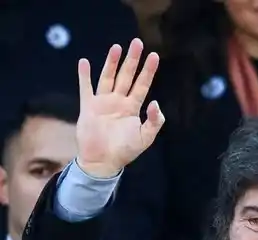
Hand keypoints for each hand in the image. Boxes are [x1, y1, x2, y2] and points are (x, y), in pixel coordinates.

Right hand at [76, 39, 163, 177]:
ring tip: (117, 47)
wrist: (103, 161)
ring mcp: (103, 103)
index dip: (148, 71)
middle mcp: (119, 102)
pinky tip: (85, 62)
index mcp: (133, 108)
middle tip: (137, 43)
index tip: (154, 56)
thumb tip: (155, 102)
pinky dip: (84, 76)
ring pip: (108, 77)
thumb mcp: (146, 137)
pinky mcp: (88, 107)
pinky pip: (86, 88)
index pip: (143, 84)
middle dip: (132, 60)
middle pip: (127, 76)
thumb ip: (154, 120)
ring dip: (112, 62)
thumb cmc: (125, 151)